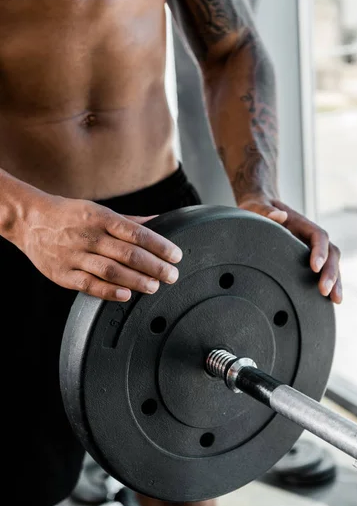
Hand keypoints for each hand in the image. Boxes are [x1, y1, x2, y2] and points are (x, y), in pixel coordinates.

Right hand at [17, 194, 182, 301]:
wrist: (30, 220)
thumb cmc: (71, 216)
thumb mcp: (100, 211)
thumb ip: (130, 221)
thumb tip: (160, 221)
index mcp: (101, 217)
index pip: (137, 233)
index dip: (159, 245)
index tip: (176, 255)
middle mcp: (89, 236)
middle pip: (128, 253)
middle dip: (154, 266)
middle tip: (172, 275)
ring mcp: (75, 255)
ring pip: (110, 270)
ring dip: (136, 280)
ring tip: (155, 286)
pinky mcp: (64, 274)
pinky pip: (89, 284)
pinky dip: (109, 291)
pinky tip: (126, 294)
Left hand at [238, 197, 341, 303]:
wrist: (261, 209)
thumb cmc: (258, 208)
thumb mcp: (256, 206)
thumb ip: (265, 210)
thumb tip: (280, 216)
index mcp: (302, 223)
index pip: (319, 236)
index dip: (320, 251)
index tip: (314, 267)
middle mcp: (311, 236)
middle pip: (331, 252)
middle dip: (331, 272)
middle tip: (324, 291)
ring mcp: (312, 248)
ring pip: (332, 264)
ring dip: (335, 281)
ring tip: (335, 300)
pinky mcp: (308, 259)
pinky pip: (324, 271)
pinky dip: (329, 284)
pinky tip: (329, 301)